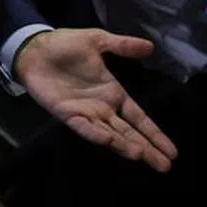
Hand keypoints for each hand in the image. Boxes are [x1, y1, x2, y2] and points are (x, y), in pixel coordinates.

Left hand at [15, 29, 177, 171]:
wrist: (34, 48)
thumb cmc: (65, 45)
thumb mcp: (97, 41)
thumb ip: (122, 45)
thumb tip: (150, 46)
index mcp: (112, 92)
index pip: (138, 117)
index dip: (154, 133)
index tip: (172, 151)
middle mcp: (102, 107)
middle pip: (129, 132)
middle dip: (147, 148)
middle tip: (165, 165)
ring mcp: (85, 113)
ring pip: (110, 134)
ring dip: (124, 144)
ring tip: (141, 155)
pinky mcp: (67, 114)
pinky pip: (84, 127)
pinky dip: (96, 134)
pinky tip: (109, 140)